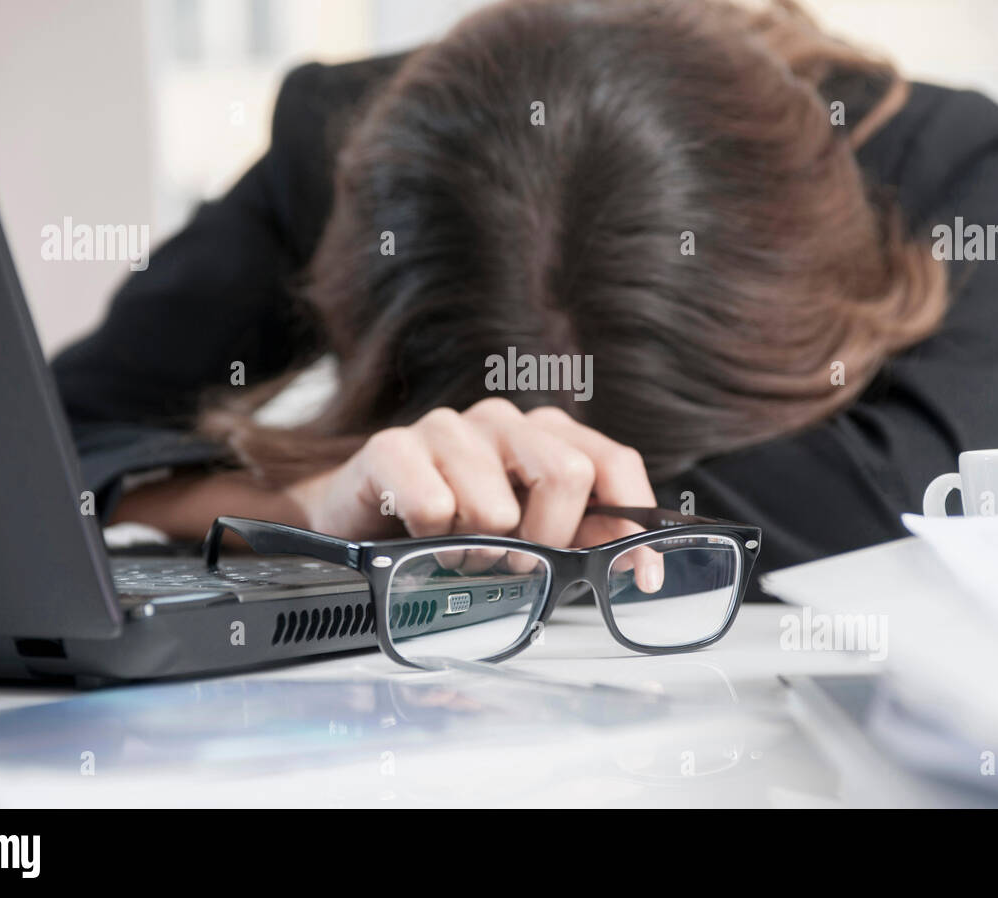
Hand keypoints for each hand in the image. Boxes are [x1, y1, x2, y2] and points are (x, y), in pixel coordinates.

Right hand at [284, 399, 664, 591]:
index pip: (612, 461)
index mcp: (543, 435)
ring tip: (454, 550)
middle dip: (547, 538)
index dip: (633, 521)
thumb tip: (633, 562)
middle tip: (513, 564)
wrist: (357, 521)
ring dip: (477, 550)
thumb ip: (583, 540)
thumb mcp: (528, 536)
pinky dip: (428, 538)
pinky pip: (433, 506)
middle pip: (567, 475)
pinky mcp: (392, 446)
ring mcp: (447, 427)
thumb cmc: (452, 530)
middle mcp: (502, 421)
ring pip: (496, 507)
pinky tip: (415, 533)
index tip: (640, 577)